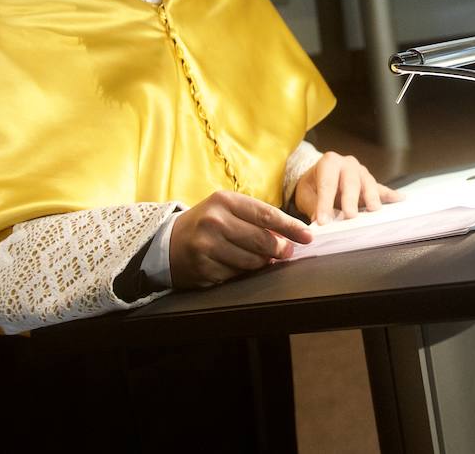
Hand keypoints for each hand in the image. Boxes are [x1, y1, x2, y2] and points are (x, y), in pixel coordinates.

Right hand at [169, 190, 311, 288]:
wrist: (167, 243)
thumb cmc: (206, 223)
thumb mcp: (227, 210)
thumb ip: (256, 219)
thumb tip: (289, 235)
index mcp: (224, 201)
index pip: (266, 215)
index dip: (291, 227)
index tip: (307, 236)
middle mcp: (214, 221)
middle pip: (262, 240)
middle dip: (280, 249)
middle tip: (287, 252)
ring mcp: (207, 246)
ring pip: (252, 261)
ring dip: (262, 262)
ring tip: (260, 258)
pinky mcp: (203, 268)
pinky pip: (236, 274)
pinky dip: (242, 272)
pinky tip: (236, 265)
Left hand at [294, 151, 401, 225]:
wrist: (321, 176)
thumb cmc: (313, 185)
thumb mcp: (306, 194)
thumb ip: (312, 206)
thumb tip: (319, 220)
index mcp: (329, 162)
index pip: (327, 184)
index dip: (324, 203)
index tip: (323, 221)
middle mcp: (348, 164)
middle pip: (351, 182)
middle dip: (350, 200)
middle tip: (350, 216)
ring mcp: (362, 172)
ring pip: (368, 183)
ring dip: (371, 197)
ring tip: (373, 210)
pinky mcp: (371, 182)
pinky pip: (381, 189)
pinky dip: (390, 195)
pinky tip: (400, 198)